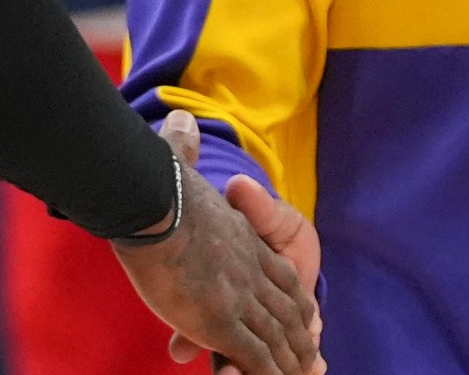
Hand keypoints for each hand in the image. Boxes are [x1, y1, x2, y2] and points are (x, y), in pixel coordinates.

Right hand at [112, 111, 323, 374]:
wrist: (157, 199)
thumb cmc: (162, 185)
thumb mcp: (179, 164)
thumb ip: (183, 149)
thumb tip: (179, 120)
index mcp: (244, 239)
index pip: (281, 272)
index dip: (295, 295)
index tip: (306, 310)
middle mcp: (249, 271)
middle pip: (285, 311)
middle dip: (297, 337)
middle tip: (311, 357)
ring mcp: (237, 300)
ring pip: (274, 338)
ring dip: (287, 362)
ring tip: (300, 374)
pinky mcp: (221, 323)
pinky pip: (253, 358)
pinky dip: (265, 374)